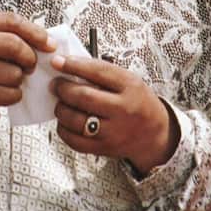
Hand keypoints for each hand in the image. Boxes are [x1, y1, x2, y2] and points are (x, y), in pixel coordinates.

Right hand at [0, 12, 51, 120]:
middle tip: (29, 65)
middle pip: (16, 46)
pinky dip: (14, 94)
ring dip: (19, 80)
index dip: (36, 33)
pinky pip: (9, 93)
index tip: (50, 44)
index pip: (13, 21)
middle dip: (29, 58)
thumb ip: (5, 35)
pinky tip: (5, 91)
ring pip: (15, 73)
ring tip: (8, 79)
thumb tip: (45, 44)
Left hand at [51, 54, 178, 173]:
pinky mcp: (104, 148)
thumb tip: (69, 66)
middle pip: (84, 97)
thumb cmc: (138, 102)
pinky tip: (65, 121)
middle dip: (63, 88)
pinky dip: (64, 129)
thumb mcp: (129, 81)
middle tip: (55, 84)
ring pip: (76, 120)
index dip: (74, 65)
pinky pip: (75, 140)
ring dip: (61, 109)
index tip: (58, 61)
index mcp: (130, 87)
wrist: (155, 134)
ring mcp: (113, 132)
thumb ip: (103, 73)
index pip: (98, 72)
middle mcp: (123, 110)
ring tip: (60, 103)